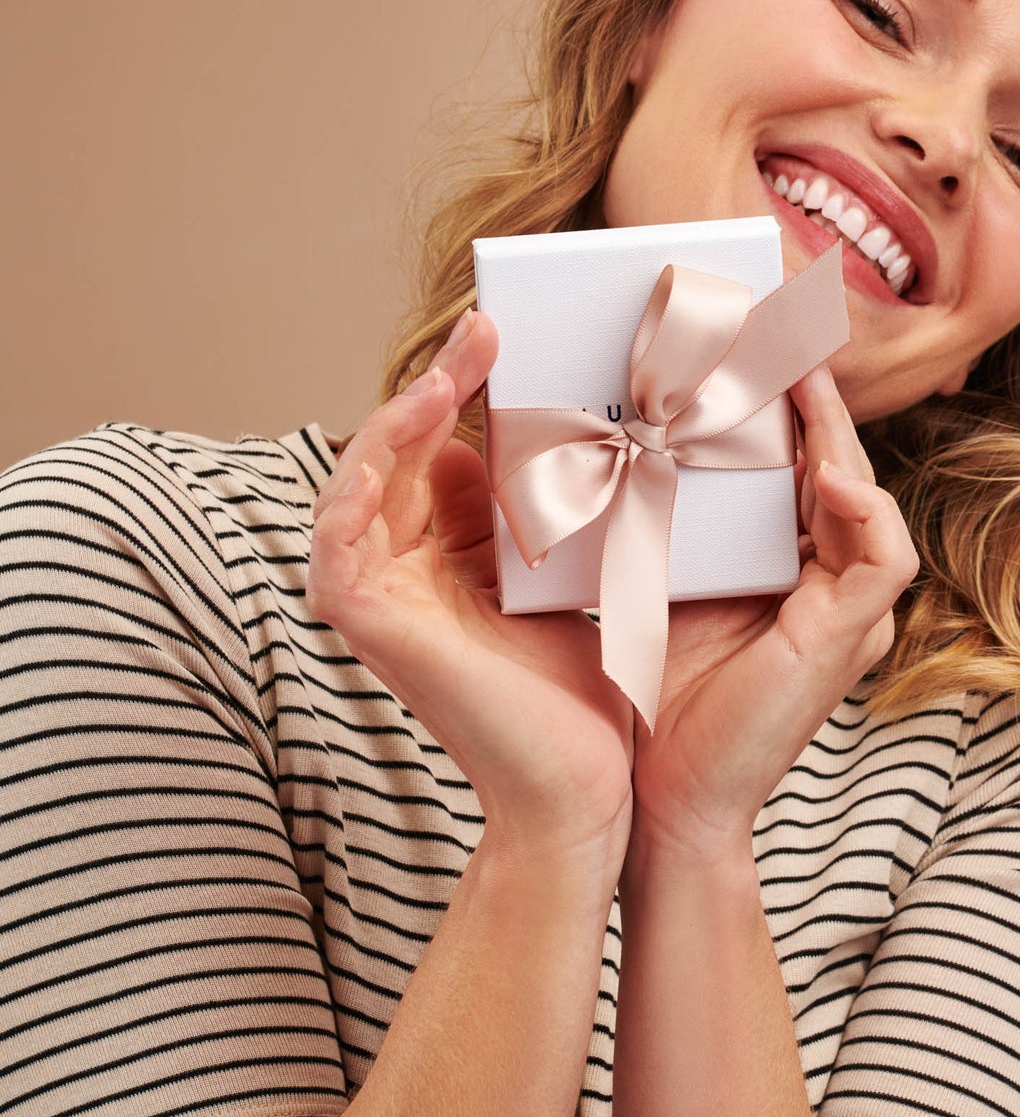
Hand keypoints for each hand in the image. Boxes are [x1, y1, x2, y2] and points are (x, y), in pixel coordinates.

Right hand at [306, 310, 633, 862]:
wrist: (585, 787)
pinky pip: (336, 543)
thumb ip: (540, 507)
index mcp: (449, 556)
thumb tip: (540, 433)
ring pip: (363, 481)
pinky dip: (354, 487)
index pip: (441, 450)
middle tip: (489, 329)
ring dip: (400, 417)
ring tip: (452, 369)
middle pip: (403, 452)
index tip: (513, 339)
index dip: (468, 391)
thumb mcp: (566, 568)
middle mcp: (407, 569)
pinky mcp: (368, 625)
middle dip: (441, 384)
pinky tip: (396, 438)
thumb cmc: (586, 687)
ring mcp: (382, 597)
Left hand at [628, 364, 918, 858]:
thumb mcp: (661, 578)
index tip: (742, 340)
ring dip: (835, 432)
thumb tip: (621, 433)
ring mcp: (848, 606)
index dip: (781, 401)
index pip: (796, 463)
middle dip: (809, 395)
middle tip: (773, 327)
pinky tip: (822, 475)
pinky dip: (861, 509)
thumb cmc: (658, 689)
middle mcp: (828, 577)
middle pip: (835, 463)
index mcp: (788, 561)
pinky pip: (883, 556)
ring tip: (797, 374)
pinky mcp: (851, 634)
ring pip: (864, 495)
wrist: (664, 793)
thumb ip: (666, 515)